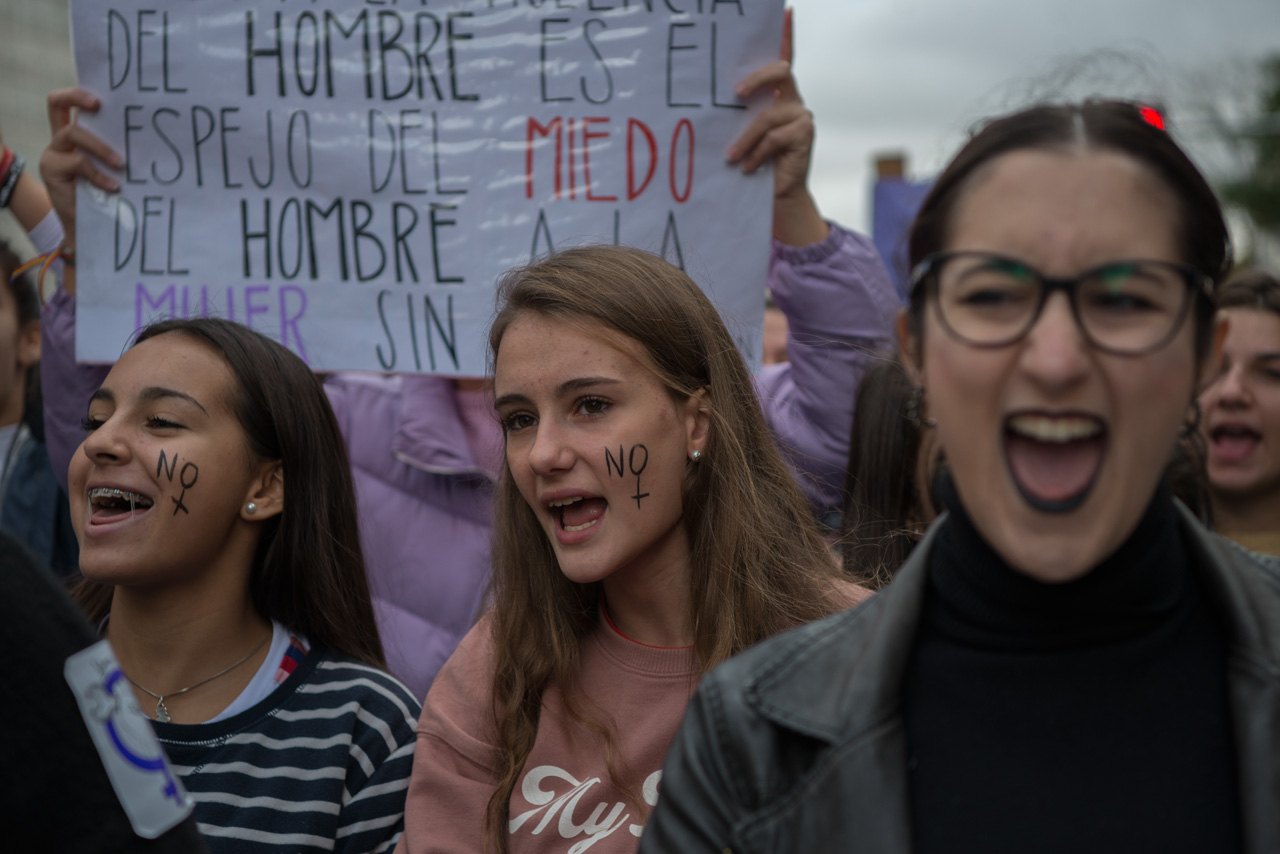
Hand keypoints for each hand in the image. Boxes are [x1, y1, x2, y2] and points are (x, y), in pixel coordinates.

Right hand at [40, 87, 121, 247]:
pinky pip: (78, 163)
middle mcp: (63, 138)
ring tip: (121, 164)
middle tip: (100, 105)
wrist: (93, 227)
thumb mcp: (116, 169)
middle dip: (78, 97)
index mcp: (79, 133)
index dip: (80, 92)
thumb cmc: (111, 195)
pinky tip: (114, 187)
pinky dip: (99, 175)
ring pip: (73, 133)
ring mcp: (55, 152)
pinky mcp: (51, 169)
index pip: (71, 102)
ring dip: (100, 147)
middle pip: (57, 102)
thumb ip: (120, 150)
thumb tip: (150, 135)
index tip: (104, 97)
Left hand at [726, 10, 826, 245]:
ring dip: (745, 139)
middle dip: (757, 78)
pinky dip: (756, 153)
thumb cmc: (753, 160)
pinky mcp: (805, 134)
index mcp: (777, 93)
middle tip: (736, 93)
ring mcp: (801, 115)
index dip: (786, 34)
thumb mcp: (741, 132)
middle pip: (780, 71)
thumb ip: (738, 113)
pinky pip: (773, 137)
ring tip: (731, 157)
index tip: (786, 11)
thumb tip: (707, 100)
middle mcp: (792, 98)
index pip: (782, 58)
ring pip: (767, 116)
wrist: (775, 194)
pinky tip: (747, 167)